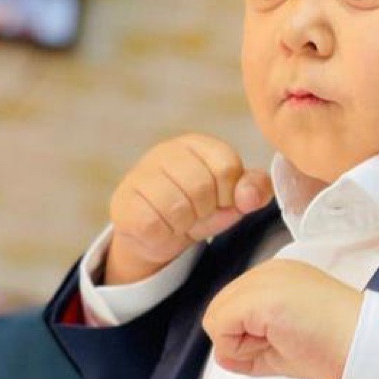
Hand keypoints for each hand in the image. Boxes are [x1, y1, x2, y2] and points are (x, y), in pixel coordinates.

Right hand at [107, 133, 273, 281]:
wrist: (156, 232)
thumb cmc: (199, 209)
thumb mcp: (232, 199)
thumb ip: (255, 190)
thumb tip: (249, 197)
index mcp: (197, 144)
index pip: (227, 167)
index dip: (228, 194)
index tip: (219, 201)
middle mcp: (166, 152)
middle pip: (202, 187)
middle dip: (205, 210)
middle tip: (196, 213)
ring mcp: (140, 174)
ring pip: (177, 207)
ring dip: (183, 224)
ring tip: (178, 220)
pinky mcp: (123, 201)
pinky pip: (153, 224)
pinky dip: (162, 234)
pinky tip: (160, 227)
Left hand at [201, 260, 363, 378]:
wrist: (363, 343)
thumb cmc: (333, 346)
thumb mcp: (282, 346)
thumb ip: (249, 345)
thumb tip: (221, 354)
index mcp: (276, 279)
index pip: (234, 311)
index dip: (247, 337)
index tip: (285, 341)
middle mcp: (266, 272)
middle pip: (220, 313)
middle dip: (241, 340)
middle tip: (282, 343)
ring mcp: (261, 280)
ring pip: (217, 320)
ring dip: (241, 344)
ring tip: (281, 342)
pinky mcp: (258, 296)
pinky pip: (220, 327)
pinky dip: (238, 347)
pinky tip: (273, 342)